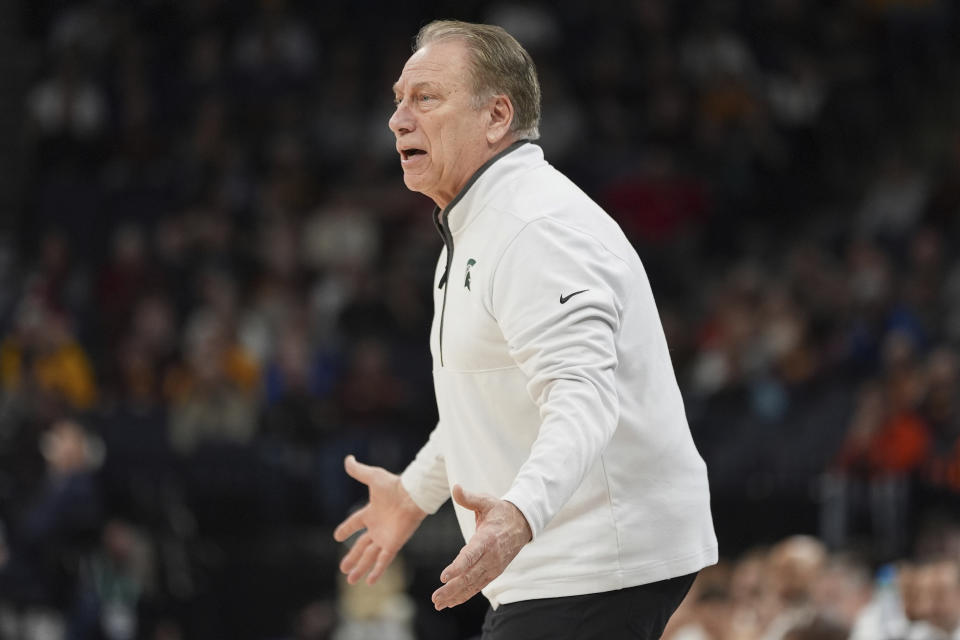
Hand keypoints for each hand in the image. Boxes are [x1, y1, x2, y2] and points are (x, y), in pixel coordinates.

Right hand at [333, 455, 426, 584]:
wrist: (413, 494)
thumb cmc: (395, 485)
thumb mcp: (373, 477)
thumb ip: (359, 471)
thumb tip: (348, 459)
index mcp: (371, 512)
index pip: (355, 523)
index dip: (346, 529)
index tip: (337, 536)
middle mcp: (377, 527)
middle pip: (361, 546)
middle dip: (352, 557)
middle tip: (342, 568)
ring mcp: (385, 537)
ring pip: (369, 556)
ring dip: (360, 567)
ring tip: (350, 580)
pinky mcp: (393, 544)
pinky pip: (383, 560)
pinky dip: (377, 571)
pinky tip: (369, 581)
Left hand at [431, 485, 531, 609]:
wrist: (523, 523)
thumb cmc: (500, 511)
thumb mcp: (486, 501)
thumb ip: (469, 498)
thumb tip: (455, 487)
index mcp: (488, 538)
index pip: (471, 555)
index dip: (458, 566)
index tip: (444, 576)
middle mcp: (491, 556)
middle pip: (470, 575)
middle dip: (452, 588)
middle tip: (435, 598)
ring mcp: (494, 566)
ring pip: (473, 584)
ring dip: (456, 595)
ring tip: (439, 604)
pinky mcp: (494, 572)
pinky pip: (478, 586)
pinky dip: (465, 595)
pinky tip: (451, 602)